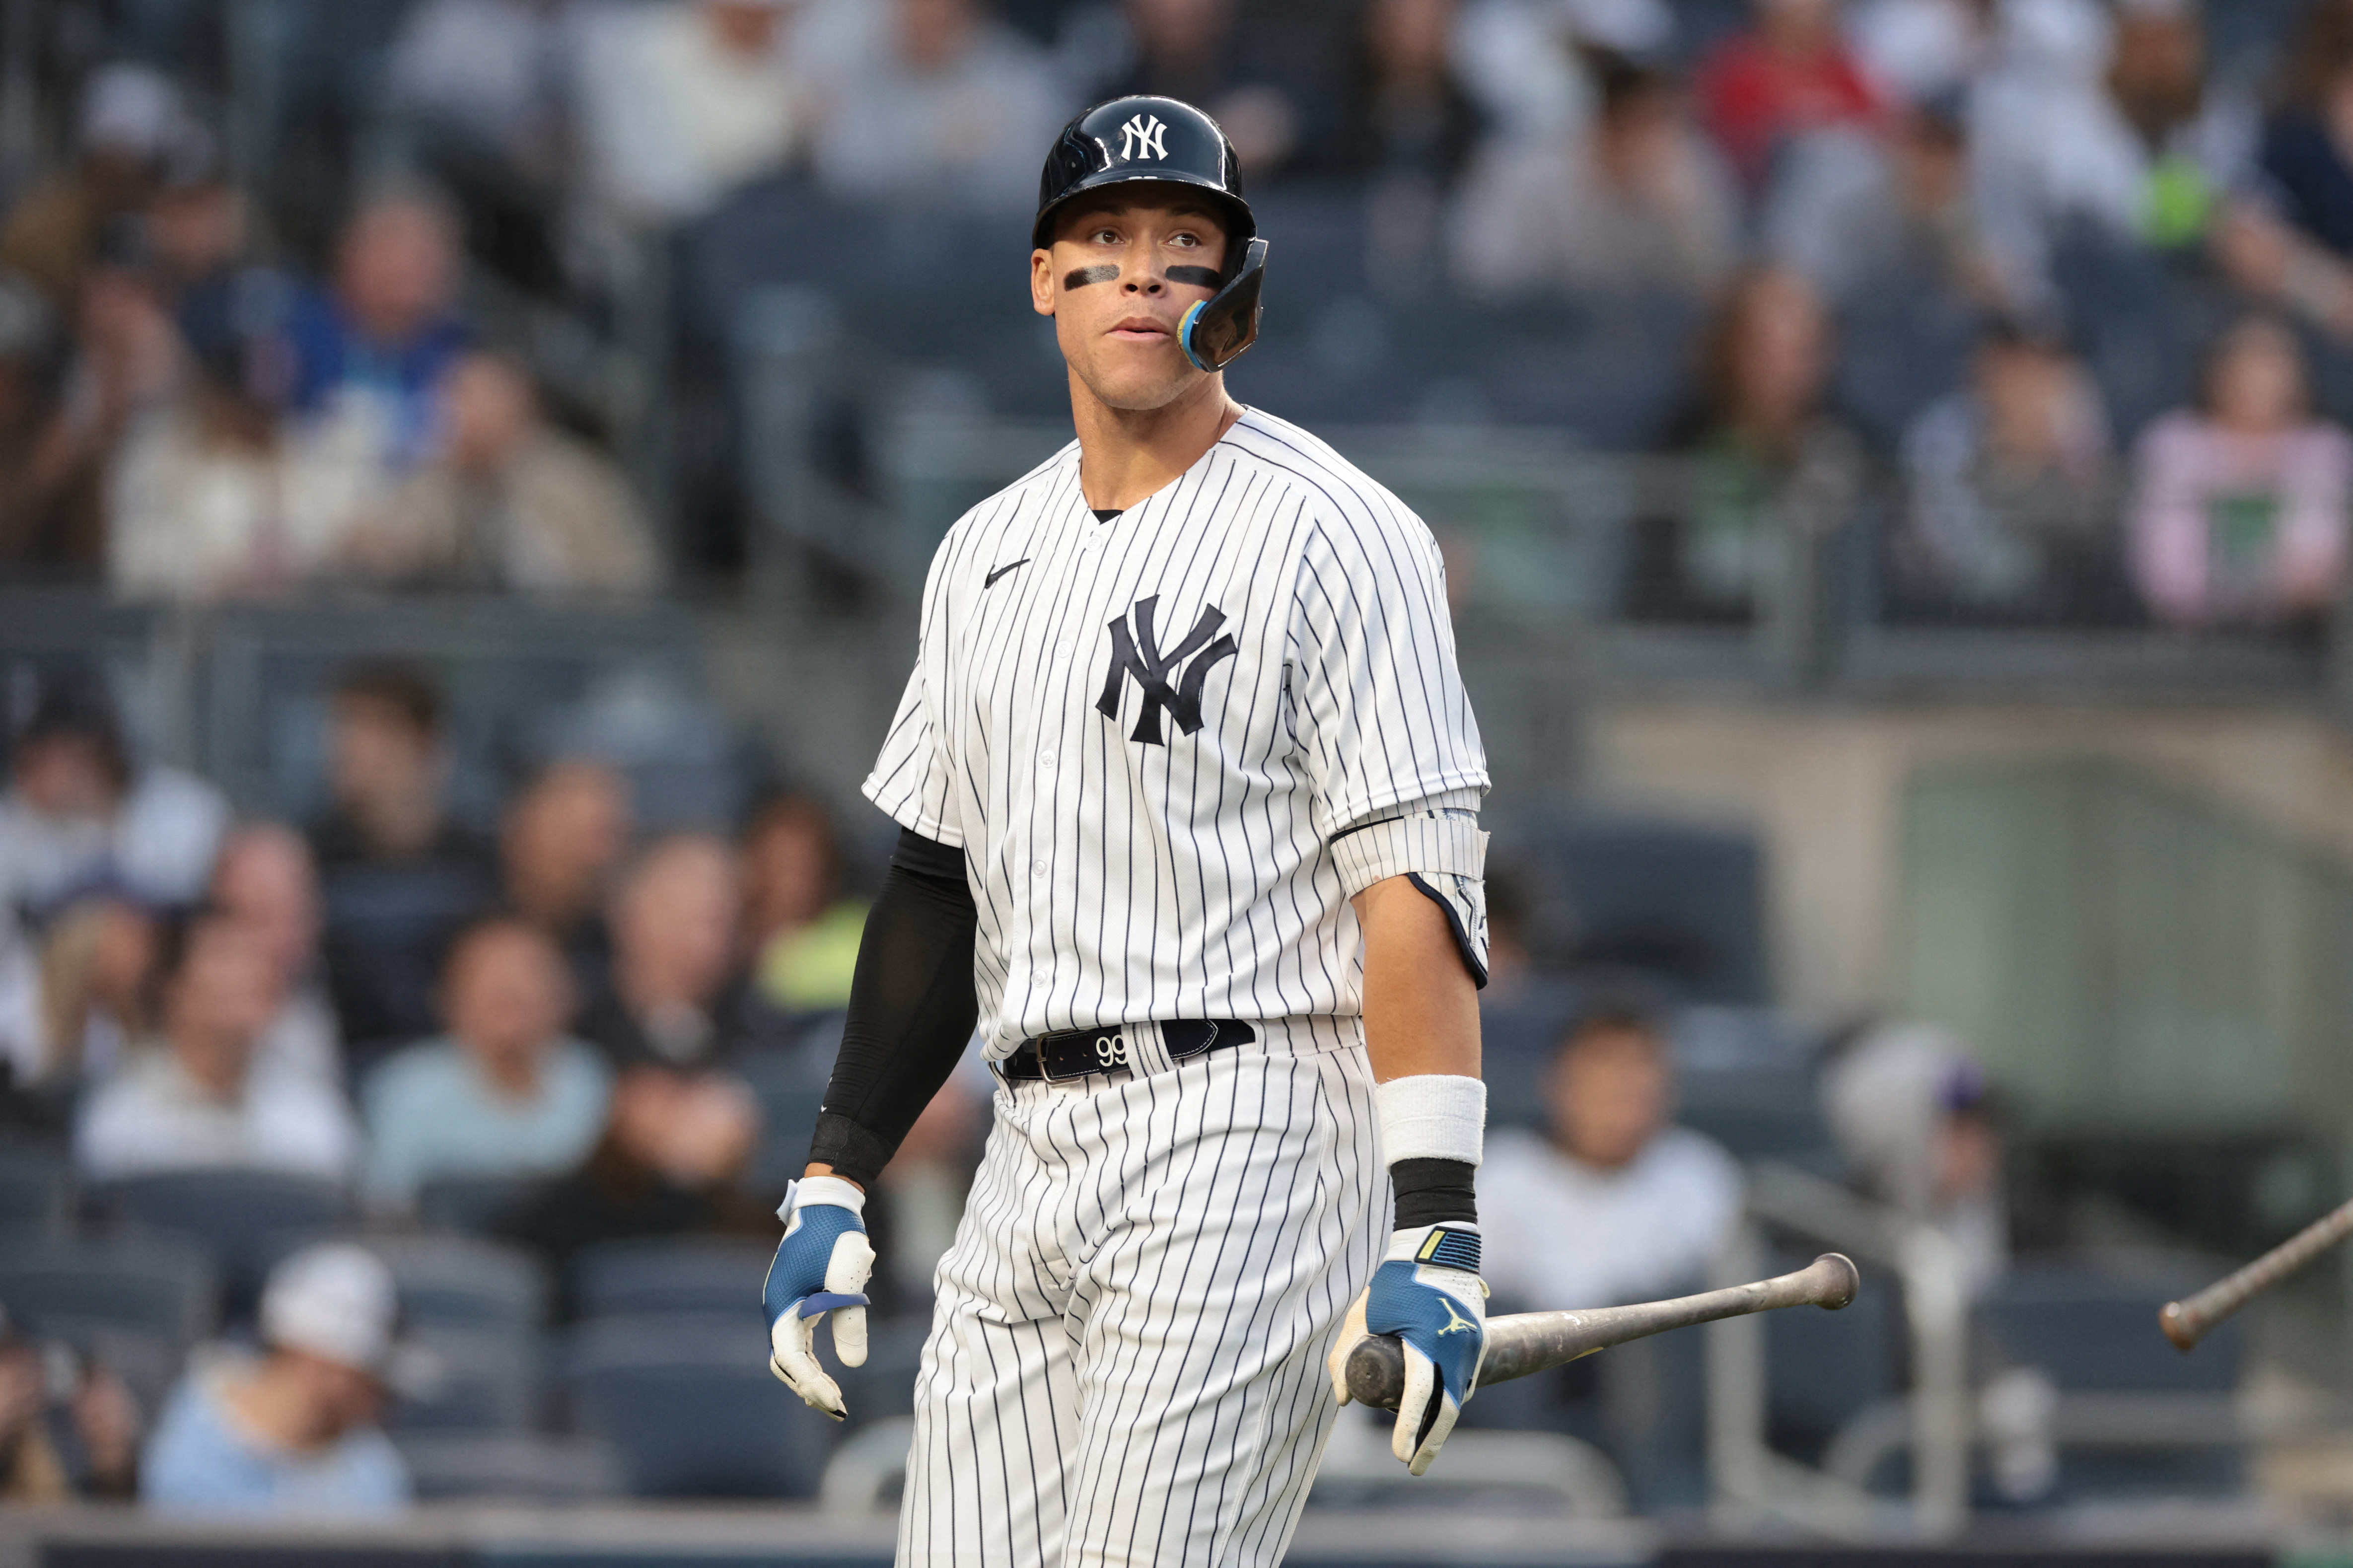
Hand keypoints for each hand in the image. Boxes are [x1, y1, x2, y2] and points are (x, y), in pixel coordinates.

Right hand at [763, 1175, 875, 1419]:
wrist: (828, 1203)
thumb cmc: (837, 1236)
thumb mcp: (848, 1277)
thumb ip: (851, 1320)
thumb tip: (854, 1365)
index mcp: (782, 1304)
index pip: (791, 1358)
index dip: (811, 1383)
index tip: (836, 1401)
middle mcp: (777, 1309)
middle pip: (786, 1363)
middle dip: (809, 1387)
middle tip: (838, 1408)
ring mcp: (784, 1307)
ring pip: (790, 1355)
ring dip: (810, 1378)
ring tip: (835, 1400)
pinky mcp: (795, 1303)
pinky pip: (797, 1342)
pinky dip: (811, 1362)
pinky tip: (829, 1375)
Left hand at [1328, 1224, 1484, 1474]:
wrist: (1439, 1247)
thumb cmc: (1395, 1281)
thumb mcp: (1363, 1314)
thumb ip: (1346, 1355)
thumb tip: (1342, 1399)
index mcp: (1426, 1340)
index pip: (1420, 1396)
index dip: (1408, 1429)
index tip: (1399, 1455)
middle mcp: (1456, 1347)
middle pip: (1448, 1409)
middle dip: (1431, 1443)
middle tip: (1413, 1468)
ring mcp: (1472, 1345)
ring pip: (1459, 1396)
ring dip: (1440, 1422)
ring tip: (1419, 1443)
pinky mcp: (1479, 1341)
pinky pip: (1466, 1379)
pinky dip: (1452, 1398)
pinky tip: (1437, 1410)